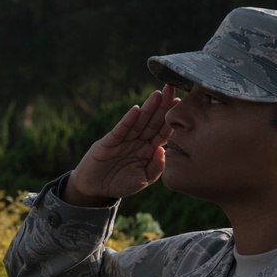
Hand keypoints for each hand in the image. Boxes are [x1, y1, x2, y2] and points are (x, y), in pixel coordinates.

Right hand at [63, 85, 177, 205]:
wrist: (95, 188)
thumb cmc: (120, 183)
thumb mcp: (142, 180)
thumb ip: (155, 168)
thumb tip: (163, 150)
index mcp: (148, 149)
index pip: (162, 132)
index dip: (171, 120)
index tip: (181, 105)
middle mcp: (137, 141)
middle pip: (152, 121)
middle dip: (162, 106)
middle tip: (172, 88)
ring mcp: (123, 140)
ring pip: (138, 122)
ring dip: (148, 108)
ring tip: (158, 94)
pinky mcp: (108, 142)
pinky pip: (120, 130)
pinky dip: (128, 121)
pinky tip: (136, 110)